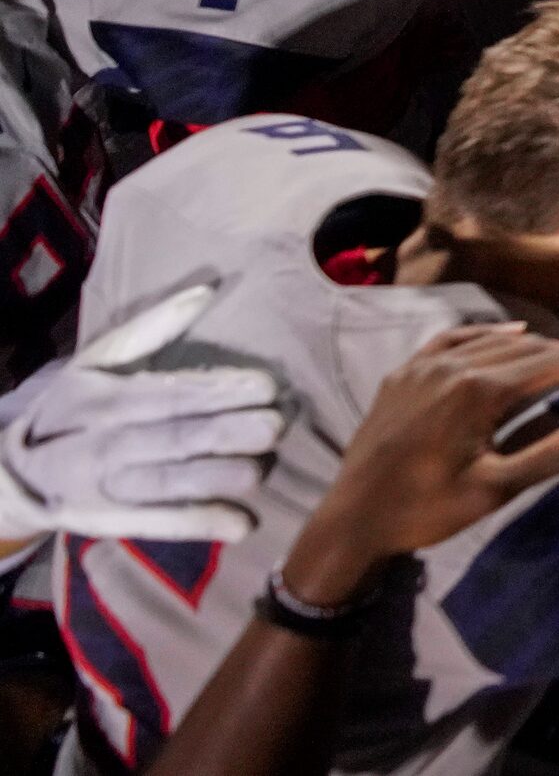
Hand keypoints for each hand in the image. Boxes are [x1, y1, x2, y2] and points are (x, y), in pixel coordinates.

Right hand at [0, 283, 283, 544]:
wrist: (15, 475)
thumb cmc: (72, 408)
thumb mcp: (95, 362)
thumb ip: (151, 328)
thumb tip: (207, 290)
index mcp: (107, 403)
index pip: (170, 397)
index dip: (217, 393)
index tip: (265, 386)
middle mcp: (109, 448)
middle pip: (175, 442)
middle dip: (226, 434)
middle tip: (275, 424)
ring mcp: (114, 490)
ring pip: (172, 486)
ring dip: (219, 479)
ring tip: (262, 469)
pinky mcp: (120, 523)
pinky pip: (163, 525)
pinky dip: (201, 526)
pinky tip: (241, 524)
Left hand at [280, 324, 558, 603]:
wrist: (352, 519)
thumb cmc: (425, 510)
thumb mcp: (493, 489)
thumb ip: (550, 456)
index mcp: (476, 391)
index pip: (548, 367)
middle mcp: (452, 366)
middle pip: (527, 349)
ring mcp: (424, 366)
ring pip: (493, 343)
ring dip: (538, 345)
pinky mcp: (404, 374)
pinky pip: (454, 340)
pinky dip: (488, 335)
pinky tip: (508, 334)